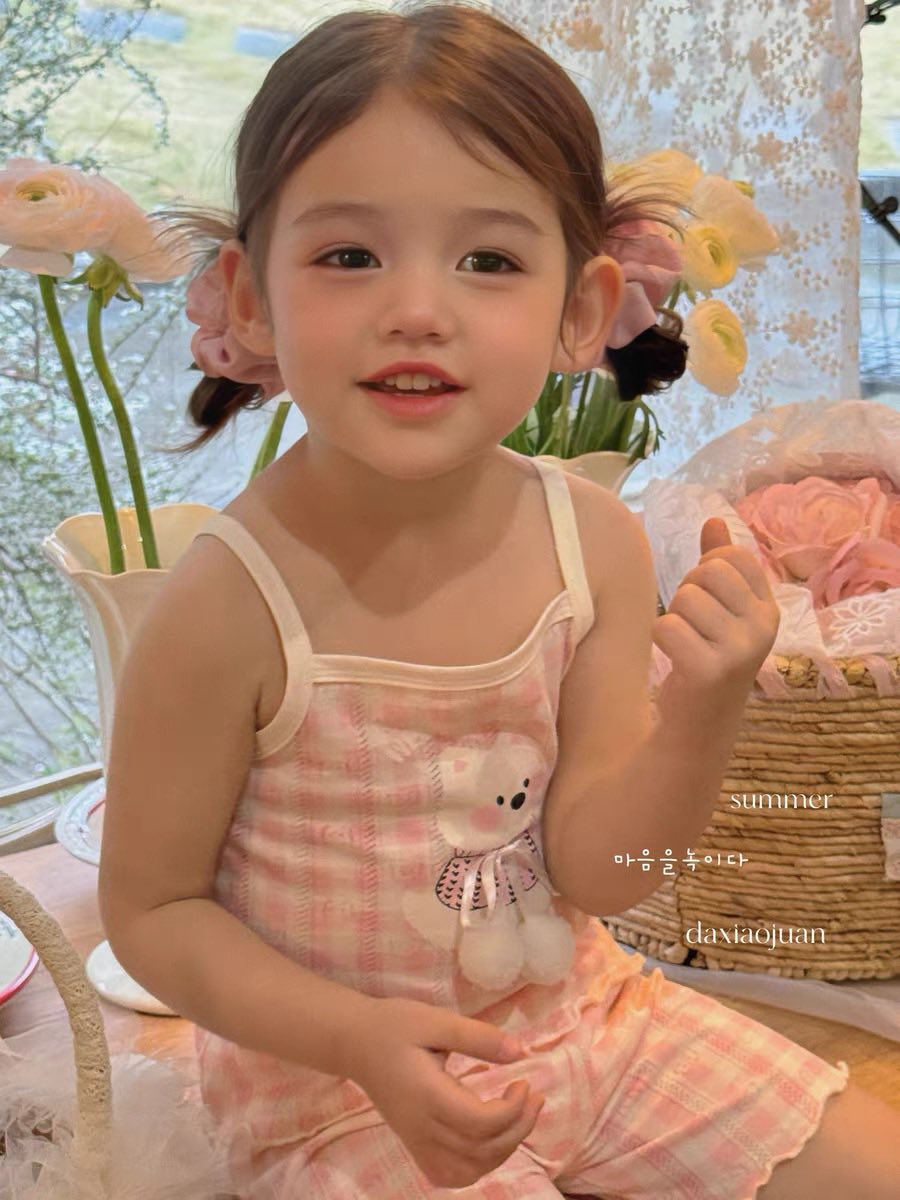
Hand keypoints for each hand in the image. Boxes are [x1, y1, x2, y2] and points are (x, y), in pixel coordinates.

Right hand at [346, 996, 543, 1188]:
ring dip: (502, 1151)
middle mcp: (422, 1128)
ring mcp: (417, 1141)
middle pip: (480, 1150)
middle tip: (533, 1098)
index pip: (481, 1124)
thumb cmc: (394, 1026)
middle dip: (518, 1129)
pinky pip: (449, 1174)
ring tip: (518, 1118)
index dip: (513, 1110)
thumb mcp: (436, 1020)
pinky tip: (489, 1142)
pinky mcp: (414, 1144)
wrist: (355, 1043)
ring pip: (468, 1170)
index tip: (525, 1083)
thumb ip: (477, 1037)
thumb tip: (520, 1052)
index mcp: (429, 1096)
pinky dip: (476, 1167)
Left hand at [653, 517, 779, 699]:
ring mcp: (739, 650)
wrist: (698, 727)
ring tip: (685, 643)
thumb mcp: (721, 611)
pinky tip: (674, 658)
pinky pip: (667, 626)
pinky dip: (660, 638)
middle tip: (691, 625)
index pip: (734, 556)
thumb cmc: (707, 660)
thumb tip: (714, 519)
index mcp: (769, 609)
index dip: (707, 569)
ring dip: (672, 617)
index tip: (708, 602)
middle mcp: (762, 628)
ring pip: (685, 598)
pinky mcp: (709, 670)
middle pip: (707, 572)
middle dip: (686, 592)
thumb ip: (719, 564)